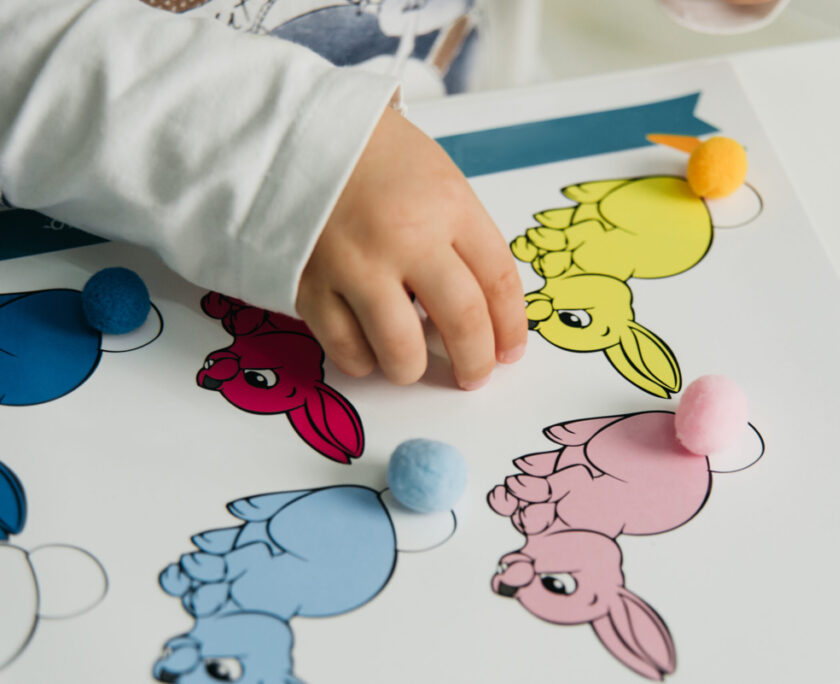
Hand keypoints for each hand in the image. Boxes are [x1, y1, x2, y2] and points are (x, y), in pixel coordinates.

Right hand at [296, 107, 526, 389]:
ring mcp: (354, 264)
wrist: (296, 133)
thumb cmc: (378, 160)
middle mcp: (405, 238)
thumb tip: (486, 316)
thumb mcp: (439, 181)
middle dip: (476, 362)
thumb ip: (464, 242)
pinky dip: (364, 361)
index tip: (510, 352)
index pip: (498, 282)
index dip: (512, 328)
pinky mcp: (309, 285)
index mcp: (448, 206)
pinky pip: (347, 350)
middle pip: (461, 322)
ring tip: (413, 361)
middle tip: (474, 376)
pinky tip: (370, 348)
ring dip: (414, 368)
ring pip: (401, 350)